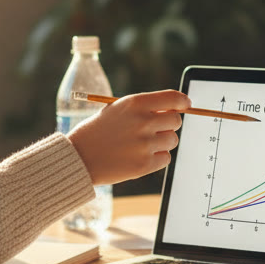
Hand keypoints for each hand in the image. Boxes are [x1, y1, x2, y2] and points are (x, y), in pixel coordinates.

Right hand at [68, 90, 190, 184]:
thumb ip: (144, 108)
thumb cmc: (97, 130)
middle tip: (153, 129)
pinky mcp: (144, 165)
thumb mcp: (117, 109)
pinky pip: (165, 158)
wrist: (78, 157)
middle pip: (176, 121)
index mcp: (135, 103)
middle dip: (168, 124)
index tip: (185, 105)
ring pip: (172, 140)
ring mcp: (145, 144)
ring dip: (162, 142)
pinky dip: (156, 158)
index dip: (182, 102)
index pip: (173, 98)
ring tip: (142, 144)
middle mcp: (143, 122)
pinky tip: (139, 156)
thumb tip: (174, 108)